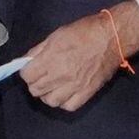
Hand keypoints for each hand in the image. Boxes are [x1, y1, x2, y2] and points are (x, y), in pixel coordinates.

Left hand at [20, 1, 138, 112]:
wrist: (112, 37)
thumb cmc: (85, 32)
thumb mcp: (56, 35)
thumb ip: (38, 50)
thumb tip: (26, 61)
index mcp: (52, 58)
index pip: (27, 75)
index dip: (26, 72)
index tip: (30, 69)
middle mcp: (61, 74)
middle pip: (36, 90)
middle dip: (35, 83)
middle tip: (41, 77)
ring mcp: (75, 85)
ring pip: (50, 101)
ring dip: (48, 95)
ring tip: (53, 86)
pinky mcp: (88, 92)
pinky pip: (69, 106)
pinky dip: (64, 102)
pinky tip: (65, 93)